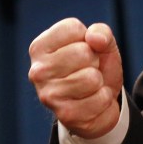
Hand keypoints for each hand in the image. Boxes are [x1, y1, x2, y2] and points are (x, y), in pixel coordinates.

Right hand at [28, 18, 124, 138]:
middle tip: (87, 70)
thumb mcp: (101, 43)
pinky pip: (100, 98)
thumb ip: (101, 32)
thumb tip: (94, 38)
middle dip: (94, 61)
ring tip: (89, 85)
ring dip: (99, 81)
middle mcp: (38, 71)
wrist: (98, 104)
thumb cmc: (94, 67)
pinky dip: (104, 99)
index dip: (88, 38)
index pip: (73, 28)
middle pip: (83, 52)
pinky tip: (92, 101)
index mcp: (40, 47)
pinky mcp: (65, 115)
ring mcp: (49, 95)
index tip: (83, 50)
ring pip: (92, 77)